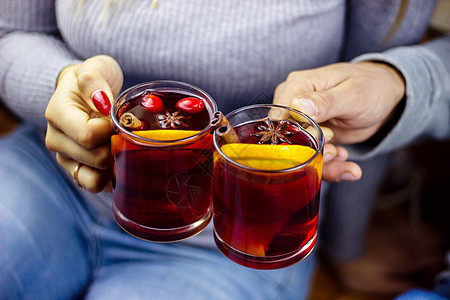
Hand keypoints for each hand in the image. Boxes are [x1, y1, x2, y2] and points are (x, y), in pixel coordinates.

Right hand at [45, 55, 123, 192]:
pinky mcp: (76, 170)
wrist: (88, 92)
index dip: (111, 130)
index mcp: (57, 113)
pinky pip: (95, 185)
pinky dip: (110, 178)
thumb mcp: (96, 68)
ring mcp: (65, 158)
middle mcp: (56, 139)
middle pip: (96, 159)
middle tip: (122, 131)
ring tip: (119, 145)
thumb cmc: (94, 80)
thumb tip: (101, 102)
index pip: (88, 135)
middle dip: (116, 146)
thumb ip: (95, 80)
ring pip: (95, 178)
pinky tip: (118, 161)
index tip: (118, 118)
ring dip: (115, 164)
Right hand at [274, 62, 405, 181]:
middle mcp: (293, 104)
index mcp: (298, 86)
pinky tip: (347, 165)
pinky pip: (312, 157)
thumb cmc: (372, 87)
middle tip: (335, 152)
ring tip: (344, 159)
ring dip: (322, 162)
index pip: (279, 115)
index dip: (293, 133)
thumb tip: (298, 105)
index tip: (318, 138)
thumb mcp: (353, 94)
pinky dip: (329, 167)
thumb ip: (325, 101)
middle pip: (287, 137)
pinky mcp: (311, 138)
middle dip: (309, 151)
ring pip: (299, 152)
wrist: (387, 99)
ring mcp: (301, 123)